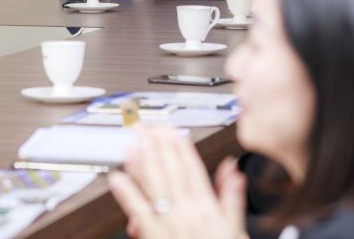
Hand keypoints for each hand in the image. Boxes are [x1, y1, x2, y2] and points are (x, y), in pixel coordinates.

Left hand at [108, 126, 245, 238]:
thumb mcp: (236, 229)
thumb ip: (232, 198)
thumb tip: (232, 170)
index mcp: (207, 208)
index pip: (192, 168)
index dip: (180, 146)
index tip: (171, 129)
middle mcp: (188, 211)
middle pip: (171, 170)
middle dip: (158, 145)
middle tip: (147, 126)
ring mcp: (170, 223)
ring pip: (155, 184)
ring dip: (142, 160)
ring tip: (133, 141)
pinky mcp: (155, 236)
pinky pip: (139, 211)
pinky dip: (127, 193)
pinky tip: (117, 177)